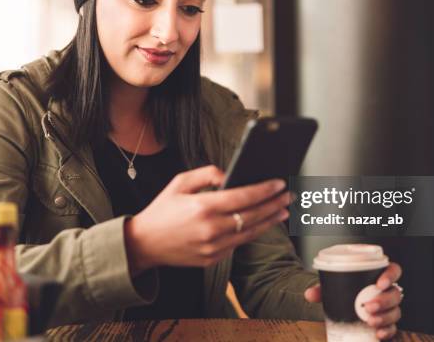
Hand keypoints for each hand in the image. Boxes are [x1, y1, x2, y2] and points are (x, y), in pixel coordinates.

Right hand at [125, 165, 291, 274]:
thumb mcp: (179, 182)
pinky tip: (262, 224)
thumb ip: (206, 174)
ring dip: (270, 221)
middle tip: (289, 196)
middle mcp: (211, 229)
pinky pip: (238, 244)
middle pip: (253, 215)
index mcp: (203, 207)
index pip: (243, 196)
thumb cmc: (161, 210)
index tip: (279, 183)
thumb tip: (230, 175)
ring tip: (283, 210)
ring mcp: (213, 247)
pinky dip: (252, 232)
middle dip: (274, 204)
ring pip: (250, 232)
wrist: (144, 244)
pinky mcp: (213, 259)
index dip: (265, 190)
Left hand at [304, 262, 402, 339]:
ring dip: (385, 317)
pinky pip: (393, 328)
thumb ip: (321, 288)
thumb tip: (309, 294)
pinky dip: (387, 332)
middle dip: (384, 301)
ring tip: (370, 321)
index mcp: (378, 276)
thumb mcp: (333, 286)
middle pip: (395, 294)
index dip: (390, 275)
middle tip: (367, 307)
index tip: (380, 283)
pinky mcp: (387, 323)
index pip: (393, 270)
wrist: (342, 305)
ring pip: (395, 312)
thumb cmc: (343, 290)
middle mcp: (387, 292)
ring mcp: (389, 308)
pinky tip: (378, 334)